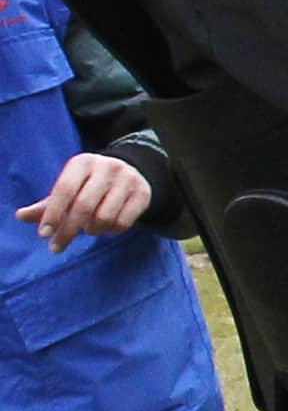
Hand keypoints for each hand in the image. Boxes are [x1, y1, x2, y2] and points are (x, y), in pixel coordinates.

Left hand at [15, 152, 152, 253]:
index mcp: (83, 162)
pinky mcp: (144, 193)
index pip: (64, 189)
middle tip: (56, 248)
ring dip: (91, 230)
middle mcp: (108, 167)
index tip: (43, 234)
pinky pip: (123, 223)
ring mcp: (128, 179)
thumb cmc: (88, 185)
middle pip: (84, 206)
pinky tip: (105, 227)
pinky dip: (110, 232)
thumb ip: (45, 205)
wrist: (130, 172)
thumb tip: (20, 216)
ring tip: (88, 228)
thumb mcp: (68, 188)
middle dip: (68, 231)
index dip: (53, 213)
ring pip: (104, 218)